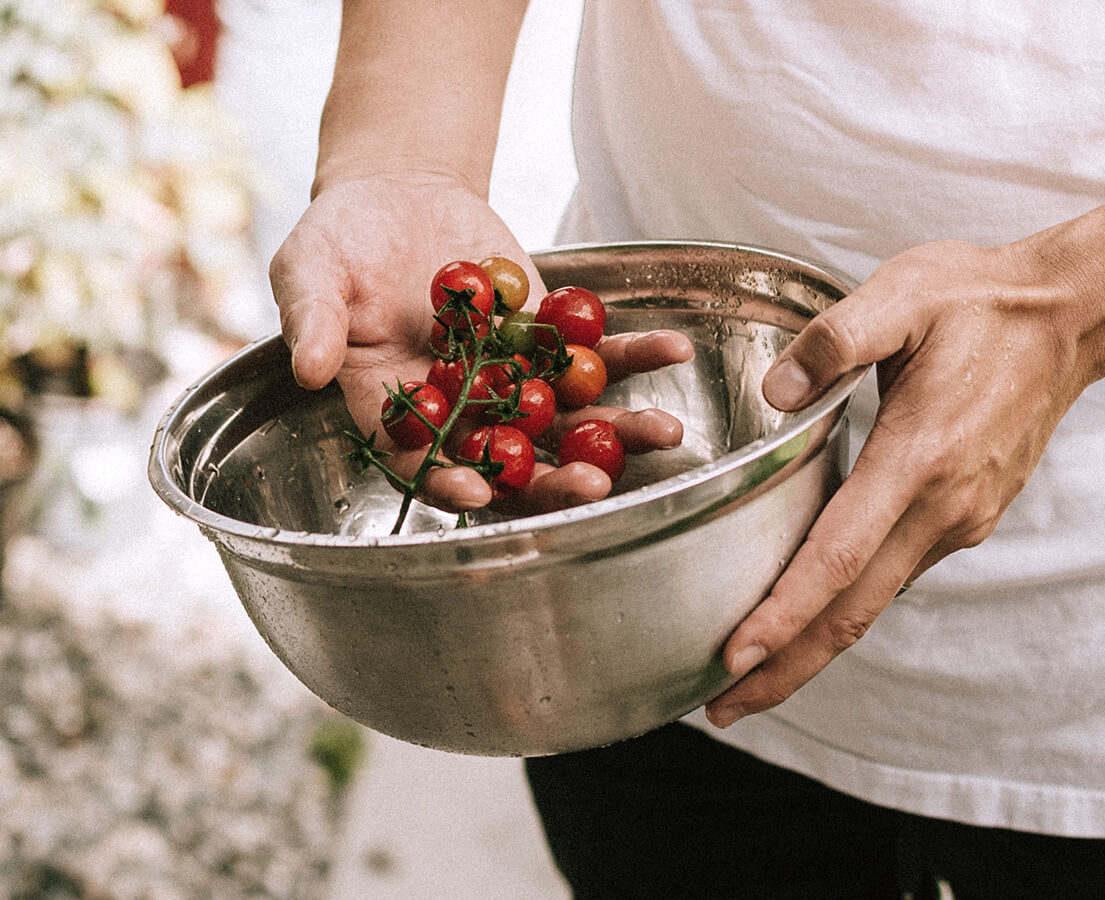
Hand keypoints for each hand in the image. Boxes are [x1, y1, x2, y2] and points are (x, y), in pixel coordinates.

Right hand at [270, 173, 691, 511]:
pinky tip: (673, 351)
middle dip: (555, 479)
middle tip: (595, 487)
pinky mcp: (550, 338)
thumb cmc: (339, 241)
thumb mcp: (309, 270)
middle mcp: (461, 408)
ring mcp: (513, 377)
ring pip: (570, 421)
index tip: (482, 490)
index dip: (450, 480)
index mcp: (394, 410)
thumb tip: (308, 369)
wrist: (398, 195)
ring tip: (666, 434)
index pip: (422, 462)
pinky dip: (635, 355)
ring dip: (620, 432)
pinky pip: (597, 355)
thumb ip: (312, 320)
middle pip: (512, 460)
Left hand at [704, 238, 1093, 726]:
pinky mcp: (969, 517)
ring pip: (877, 600)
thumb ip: (833, 338)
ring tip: (752, 673)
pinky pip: (899, 574)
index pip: (840, 556)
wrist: (1072, 318)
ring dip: (813, 644)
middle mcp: (945, 505)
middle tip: (721, 705)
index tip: (734, 655)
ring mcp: (963, 518)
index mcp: (920, 457)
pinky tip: (813, 611)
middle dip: (786, 666)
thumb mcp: (904, 294)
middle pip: (855, 610)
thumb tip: (776, 392)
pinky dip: (849, 606)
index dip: (784, 613)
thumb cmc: (983, 302)